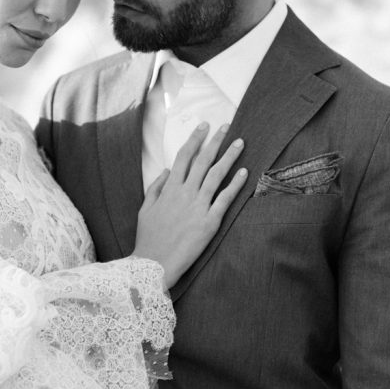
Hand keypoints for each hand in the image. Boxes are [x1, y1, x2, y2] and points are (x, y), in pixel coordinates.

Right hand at [133, 122, 246, 286]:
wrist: (154, 263)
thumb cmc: (148, 238)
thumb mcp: (145, 209)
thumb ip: (155, 188)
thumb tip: (166, 170)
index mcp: (169, 189)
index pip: (184, 157)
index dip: (195, 139)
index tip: (203, 126)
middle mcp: (185, 193)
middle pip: (202, 160)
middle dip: (215, 141)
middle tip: (226, 126)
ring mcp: (198, 206)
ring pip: (216, 175)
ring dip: (229, 156)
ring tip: (240, 143)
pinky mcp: (209, 222)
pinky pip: (225, 199)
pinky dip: (235, 185)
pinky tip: (244, 173)